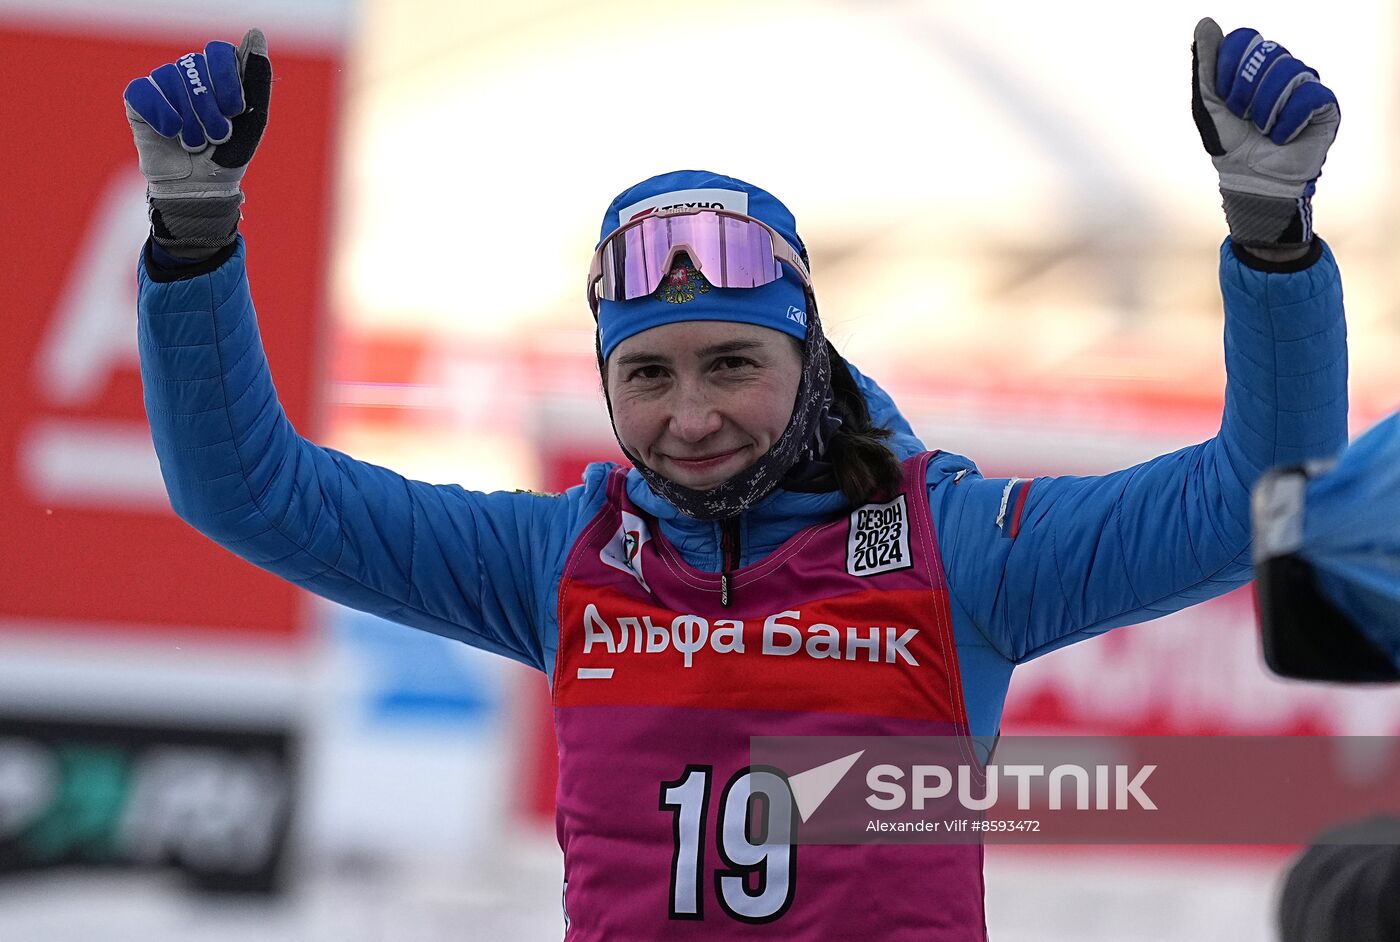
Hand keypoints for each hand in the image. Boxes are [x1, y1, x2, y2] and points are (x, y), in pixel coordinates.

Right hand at [124, 29, 270, 257]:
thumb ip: (257, 77)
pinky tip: (171, 133)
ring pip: (170, 79)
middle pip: (194, 65)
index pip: (218, 52)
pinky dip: (162, 116)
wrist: (199, 188)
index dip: (226, 80)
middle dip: (210, 107)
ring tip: (195, 142)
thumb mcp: (253, 119)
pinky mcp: (139, 101)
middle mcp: (188, 74)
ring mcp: (162, 85)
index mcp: (217, 75)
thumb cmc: (228, 155)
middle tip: (217, 136)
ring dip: (189, 119)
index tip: (234, 110)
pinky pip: (144, 92)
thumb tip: (256, 33)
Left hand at [1191, 17, 1339, 247]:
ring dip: (1265, 110)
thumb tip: (1205, 23)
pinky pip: (1308, 97)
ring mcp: (1305, 83)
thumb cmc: (1229, 143)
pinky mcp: (1324, 104)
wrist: (1252, 179)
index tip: (1223, 97)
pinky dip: (1287, 123)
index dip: (1228, 68)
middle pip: (1265, 53)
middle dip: (1244, 91)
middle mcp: (1282, 68)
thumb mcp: (1207, 104)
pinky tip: (1282, 137)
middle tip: (1242, 116)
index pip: (1244, 39)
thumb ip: (1205, 65)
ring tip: (1263, 129)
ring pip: (1288, 73)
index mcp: (1254, 65)